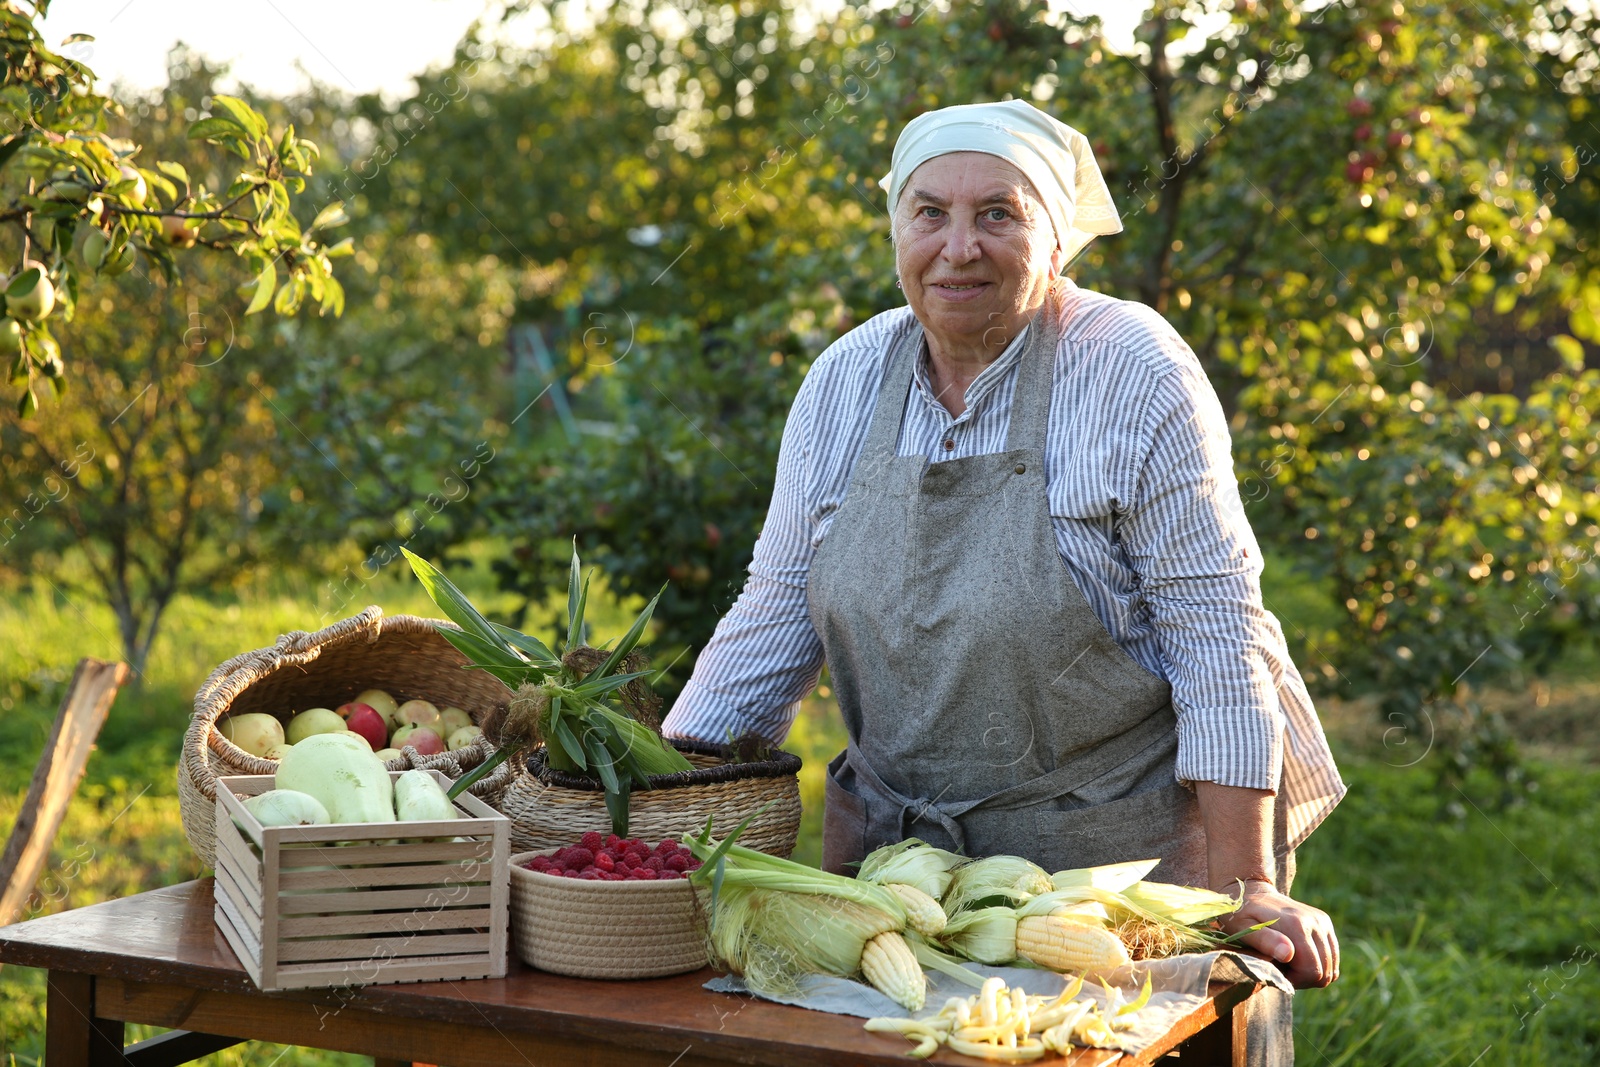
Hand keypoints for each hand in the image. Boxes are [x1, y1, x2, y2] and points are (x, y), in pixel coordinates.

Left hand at [1218, 879, 1339, 987]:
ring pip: (1332, 967)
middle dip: (1303, 978)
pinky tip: (1297, 958)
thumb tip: (1289, 953)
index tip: (1276, 972)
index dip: (1295, 980)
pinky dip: (1318, 964)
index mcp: (1296, 925)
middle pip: (1325, 972)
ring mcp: (1322, 921)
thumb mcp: (1244, 929)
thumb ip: (1266, 941)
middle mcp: (1315, 921)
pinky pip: (1332, 958)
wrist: (1250, 893)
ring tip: (1287, 962)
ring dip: (1310, 972)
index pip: (1312, 971)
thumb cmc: (1241, 915)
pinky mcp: (1325, 923)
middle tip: (1280, 968)